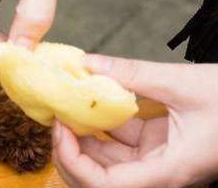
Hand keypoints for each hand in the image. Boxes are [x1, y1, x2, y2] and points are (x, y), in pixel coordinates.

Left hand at [53, 55, 217, 187]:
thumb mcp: (183, 83)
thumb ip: (133, 74)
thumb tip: (87, 63)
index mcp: (169, 172)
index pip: (107, 186)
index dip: (75, 164)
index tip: (60, 129)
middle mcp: (159, 173)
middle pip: (98, 178)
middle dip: (70, 151)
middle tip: (55, 114)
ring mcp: (157, 160)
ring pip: (106, 160)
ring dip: (82, 136)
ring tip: (65, 103)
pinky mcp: (157, 145)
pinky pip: (120, 141)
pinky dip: (101, 124)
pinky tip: (87, 99)